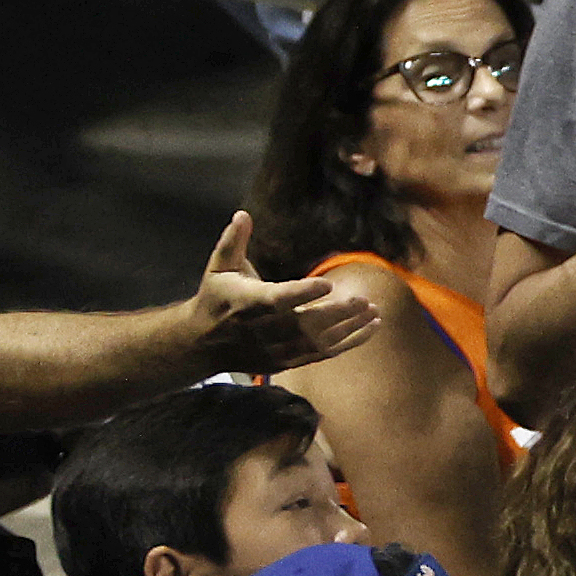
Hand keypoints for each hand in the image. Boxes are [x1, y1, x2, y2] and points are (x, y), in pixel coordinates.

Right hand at [182, 212, 378, 374]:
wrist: (202, 343)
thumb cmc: (215, 298)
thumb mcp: (219, 267)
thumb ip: (234, 241)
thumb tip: (243, 214)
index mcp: (246, 303)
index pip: (278, 299)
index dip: (303, 293)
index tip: (327, 283)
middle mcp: (262, 329)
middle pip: (304, 324)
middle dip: (336, 313)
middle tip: (363, 299)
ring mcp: (275, 348)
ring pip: (318, 342)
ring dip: (349, 328)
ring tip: (374, 312)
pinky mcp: (286, 361)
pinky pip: (323, 355)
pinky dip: (349, 343)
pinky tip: (371, 329)